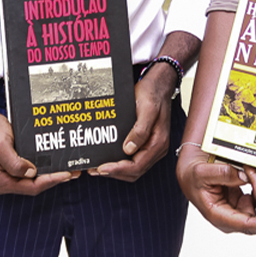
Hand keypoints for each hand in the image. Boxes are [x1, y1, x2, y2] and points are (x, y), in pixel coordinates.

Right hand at [0, 106, 79, 194]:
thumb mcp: (0, 145)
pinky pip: (31, 171)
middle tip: (72, 172)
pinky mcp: (13, 167)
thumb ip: (14, 162)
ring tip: (68, 169)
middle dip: (53, 179)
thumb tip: (31, 173)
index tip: (65, 174)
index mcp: (0, 182)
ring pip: (34, 180)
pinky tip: (54, 163)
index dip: (49, 181)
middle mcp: (4, 182)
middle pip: (34, 186)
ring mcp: (9, 176)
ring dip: (50, 174)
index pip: (30, 187)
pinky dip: (44, 168)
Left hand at [89, 67, 172, 181]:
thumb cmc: (152, 93)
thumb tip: (129, 149)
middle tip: (95, 170)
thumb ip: (140, 130)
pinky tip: (110, 159)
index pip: (137, 166)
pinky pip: (134, 160)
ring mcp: (152, 147)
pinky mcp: (147, 143)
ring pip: (134, 168)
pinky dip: (121, 163)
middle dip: (115, 173)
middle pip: (135, 171)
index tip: (102, 168)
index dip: (118, 169)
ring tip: (98, 168)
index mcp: (158, 142)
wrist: (159, 84)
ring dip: (117, 170)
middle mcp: (157, 148)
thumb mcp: (147, 109)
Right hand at [176, 146, 255, 235]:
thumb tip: (243, 176)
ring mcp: (235, 210)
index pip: (245, 224)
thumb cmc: (194, 176)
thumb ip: (223, 173)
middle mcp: (229, 216)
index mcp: (218, 215)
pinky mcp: (240, 202)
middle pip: (255, 222)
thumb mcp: (204, 172)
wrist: (192, 170)